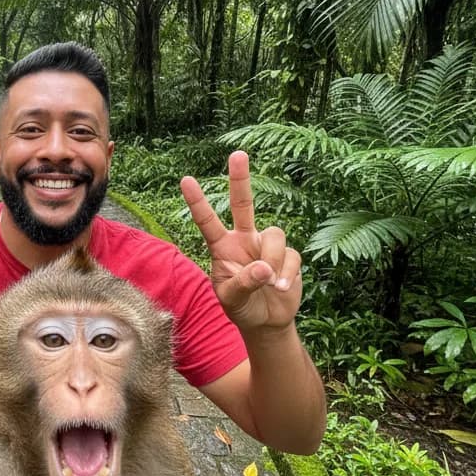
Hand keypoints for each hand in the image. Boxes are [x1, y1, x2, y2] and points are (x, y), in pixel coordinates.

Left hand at [180, 150, 301, 334]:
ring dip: (272, 261)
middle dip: (240, 179)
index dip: (197, 202)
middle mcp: (244, 239)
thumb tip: (264, 268)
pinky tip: (280, 288)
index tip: (185, 180)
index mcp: (222, 247)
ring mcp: (266, 245)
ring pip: (274, 235)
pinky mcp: (288, 255)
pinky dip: (286, 274)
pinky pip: (291, 256)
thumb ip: (243, 283)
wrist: (266, 321)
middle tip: (237, 154)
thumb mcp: (232, 299)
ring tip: (269, 284)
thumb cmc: (241, 307)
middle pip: (243, 203)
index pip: (207, 221)